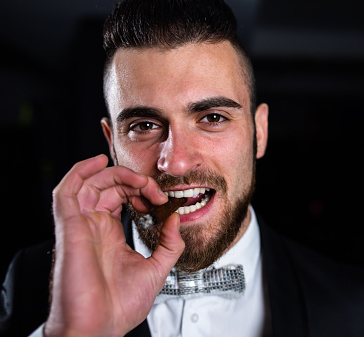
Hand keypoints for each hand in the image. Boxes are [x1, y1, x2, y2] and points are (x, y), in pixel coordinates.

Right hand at [44, 155, 184, 336]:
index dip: (143, 191)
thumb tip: (178, 218)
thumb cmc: (119, 306)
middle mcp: (94, 226)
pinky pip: (67, 191)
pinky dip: (79, 172)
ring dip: (116, 174)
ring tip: (140, 180)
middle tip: (157, 193)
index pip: (122, 197)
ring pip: (90, 183)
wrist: (99, 328)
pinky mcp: (70, 228)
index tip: (163, 200)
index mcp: (111, 234)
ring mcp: (81, 225)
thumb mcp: (156, 269)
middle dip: (136, 181)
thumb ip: (168, 243)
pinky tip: (98, 162)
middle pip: (109, 186)